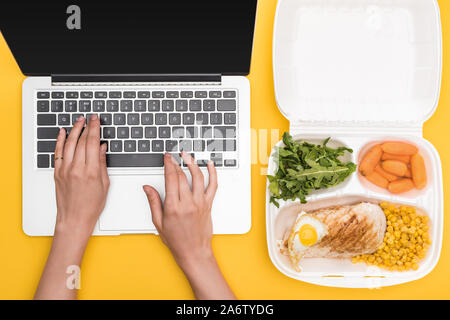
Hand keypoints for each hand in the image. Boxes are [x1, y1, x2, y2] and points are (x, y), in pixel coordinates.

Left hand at [35, 115, 109, 299]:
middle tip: (90, 117)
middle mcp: (77, 169)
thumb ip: (102, 163)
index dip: (95, 128)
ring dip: (75, 130)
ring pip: (70, 143)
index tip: (96, 120)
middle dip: (87, 126)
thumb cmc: (91, 206)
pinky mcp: (57, 173)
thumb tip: (101, 148)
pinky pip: (58, 152)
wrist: (74, 219)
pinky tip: (63, 132)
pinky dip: (60, 140)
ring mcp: (65, 170)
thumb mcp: (104, 184)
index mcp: (92, 171)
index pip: (93, 143)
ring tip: (79, 121)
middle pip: (82, 141)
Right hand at [143, 152, 234, 299]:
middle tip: (174, 156)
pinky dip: (213, 173)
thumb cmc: (176, 240)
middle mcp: (188, 203)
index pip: (171, 179)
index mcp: (173, 207)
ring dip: (193, 163)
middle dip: (177, 163)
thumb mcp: (158, 222)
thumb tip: (147, 187)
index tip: (167, 157)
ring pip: (198, 177)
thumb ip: (153, 202)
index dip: (168, 164)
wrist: (194, 252)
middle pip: (183, 176)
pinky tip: (210, 165)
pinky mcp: (208, 205)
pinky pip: (213, 186)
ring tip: (188, 156)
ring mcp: (200, 203)